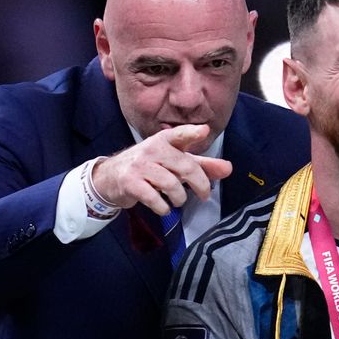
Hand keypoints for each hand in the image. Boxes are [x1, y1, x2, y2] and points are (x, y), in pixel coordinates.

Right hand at [91, 124, 231, 215]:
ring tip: (178, 201)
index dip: (192, 133)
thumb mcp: (175, 162)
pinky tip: (163, 208)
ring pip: (171, 184)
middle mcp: (152, 149)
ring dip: (179, 198)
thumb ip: (202, 165)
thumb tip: (228, 168)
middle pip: (185, 167)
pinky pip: (153, 198)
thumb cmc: (149, 167)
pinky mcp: (130, 182)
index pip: (180, 134)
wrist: (110, 177)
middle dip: (200, 184)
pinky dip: (163, 208)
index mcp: (165, 140)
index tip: (204, 131)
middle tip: (204, 195)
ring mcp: (140, 165)